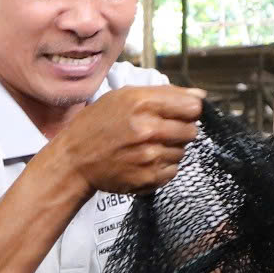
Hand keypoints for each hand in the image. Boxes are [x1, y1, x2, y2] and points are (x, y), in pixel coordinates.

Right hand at [51, 84, 203, 194]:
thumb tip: (200, 96)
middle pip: (191, 130)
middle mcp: (149, 130)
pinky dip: (163, 167)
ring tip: (146, 147)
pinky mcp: (149, 178)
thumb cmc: (96, 125)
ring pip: (183, 151)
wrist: (74, 160)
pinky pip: (173, 171)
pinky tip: (144, 161)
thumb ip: (164, 94)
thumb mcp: (123, 97)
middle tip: (159, 131)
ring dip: (170, 149)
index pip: (193, 107)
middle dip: (180, 130)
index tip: (178, 114)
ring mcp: (150, 157)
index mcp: (142, 104)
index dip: (188, 110)